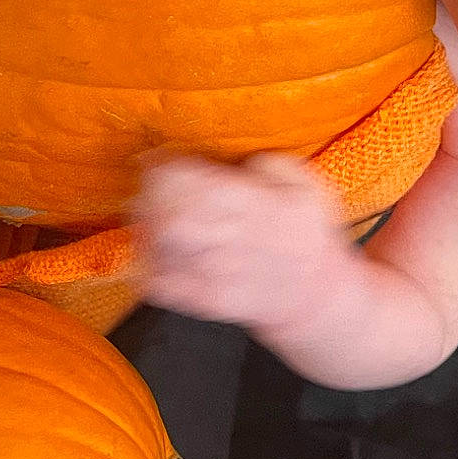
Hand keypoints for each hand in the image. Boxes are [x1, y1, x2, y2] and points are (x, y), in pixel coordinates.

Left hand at [129, 153, 349, 331]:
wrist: (313, 297)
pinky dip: (145, 261)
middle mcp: (225, 238)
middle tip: (150, 184)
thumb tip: (234, 160)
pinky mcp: (201, 300)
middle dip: (150, 191)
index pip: (186, 178)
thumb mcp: (306, 184)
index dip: (163, 163)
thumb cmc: (309, 235)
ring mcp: (210, 273)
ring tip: (148, 210)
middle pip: (164, 209)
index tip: (159, 158)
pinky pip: (157, 281)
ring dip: (144, 222)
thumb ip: (269, 164)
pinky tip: (151, 246)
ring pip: (156, 244)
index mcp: (248, 204)